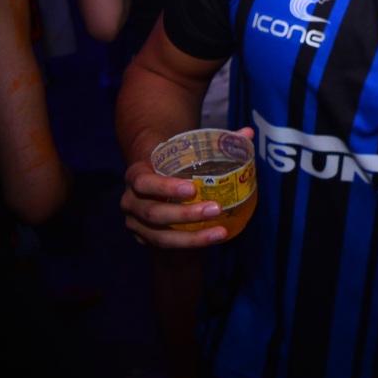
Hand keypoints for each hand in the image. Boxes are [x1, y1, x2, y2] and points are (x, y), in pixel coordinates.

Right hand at [121, 125, 258, 247]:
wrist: (154, 188)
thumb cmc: (173, 167)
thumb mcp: (184, 155)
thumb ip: (215, 144)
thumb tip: (247, 132)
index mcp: (136, 175)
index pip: (144, 182)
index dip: (165, 187)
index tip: (192, 189)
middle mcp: (130, 202)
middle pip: (154, 213)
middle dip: (185, 214)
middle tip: (215, 209)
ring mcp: (135, 224)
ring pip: (161, 236)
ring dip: (192, 237)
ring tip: (220, 232)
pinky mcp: (145, 239)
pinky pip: (168, 245)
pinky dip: (192, 243)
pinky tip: (213, 238)